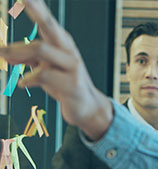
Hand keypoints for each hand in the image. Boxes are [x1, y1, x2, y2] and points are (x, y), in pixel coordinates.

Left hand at [0, 0, 112, 140]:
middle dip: (36, 9)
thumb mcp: (45, 68)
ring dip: (18, 53)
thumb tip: (4, 52)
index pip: (46, 20)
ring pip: (41, 50)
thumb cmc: (66, 85)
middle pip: (49, 25)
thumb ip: (27, 59)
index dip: (35, 6)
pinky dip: (28, 78)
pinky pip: (43, 75)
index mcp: (61, 44)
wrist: (88, 107)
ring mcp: (72, 66)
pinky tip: (23, 83)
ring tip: (4, 57)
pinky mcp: (71, 83)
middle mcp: (68, 50)